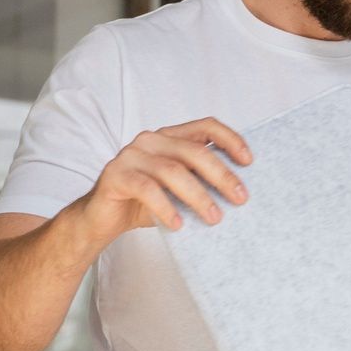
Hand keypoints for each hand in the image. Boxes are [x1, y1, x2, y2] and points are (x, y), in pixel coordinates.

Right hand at [71, 117, 251, 248]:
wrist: (101, 220)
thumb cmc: (143, 204)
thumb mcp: (176, 190)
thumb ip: (198, 181)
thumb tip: (239, 192)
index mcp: (168, 137)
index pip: (205, 126)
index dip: (230, 139)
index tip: (249, 161)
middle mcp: (150, 140)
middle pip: (194, 151)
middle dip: (221, 175)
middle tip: (240, 199)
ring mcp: (130, 156)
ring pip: (172, 171)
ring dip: (198, 196)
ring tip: (214, 218)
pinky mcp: (115, 175)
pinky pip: (147, 190)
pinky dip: (166, 208)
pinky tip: (178, 225)